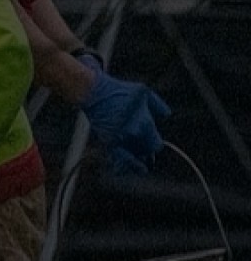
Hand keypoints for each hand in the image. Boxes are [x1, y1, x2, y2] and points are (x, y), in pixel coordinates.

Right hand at [76, 56, 170, 175]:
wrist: (94, 93)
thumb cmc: (118, 91)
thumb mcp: (144, 93)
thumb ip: (158, 105)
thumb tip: (166, 115)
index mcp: (144, 124)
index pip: (155, 145)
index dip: (155, 145)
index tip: (154, 144)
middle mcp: (132, 134)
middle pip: (144, 152)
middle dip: (145, 152)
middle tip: (145, 153)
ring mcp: (118, 139)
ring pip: (131, 158)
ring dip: (135, 160)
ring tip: (139, 166)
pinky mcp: (106, 141)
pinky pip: (116, 159)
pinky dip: (123, 165)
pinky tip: (126, 169)